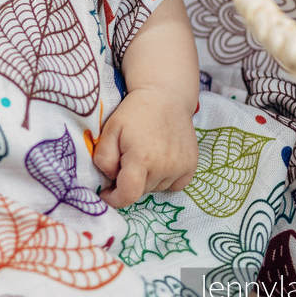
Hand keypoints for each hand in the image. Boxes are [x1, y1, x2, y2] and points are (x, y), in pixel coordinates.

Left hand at [92, 88, 196, 207]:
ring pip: (156, 188)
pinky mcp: (191, 166)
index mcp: (142, 158)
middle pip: (141, 191)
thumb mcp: (110, 130)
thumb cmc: (134, 112)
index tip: (107, 193)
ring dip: (146, 179)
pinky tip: (159, 160)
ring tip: (144, 154)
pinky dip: (164, 179)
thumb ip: (104, 159)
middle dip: (129, 181)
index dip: (114, 199)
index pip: (128, 195)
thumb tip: (110, 179)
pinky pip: (174, 185)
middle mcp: (164, 167)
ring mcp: (181, 167)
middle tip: (125, 159)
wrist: (165, 97)